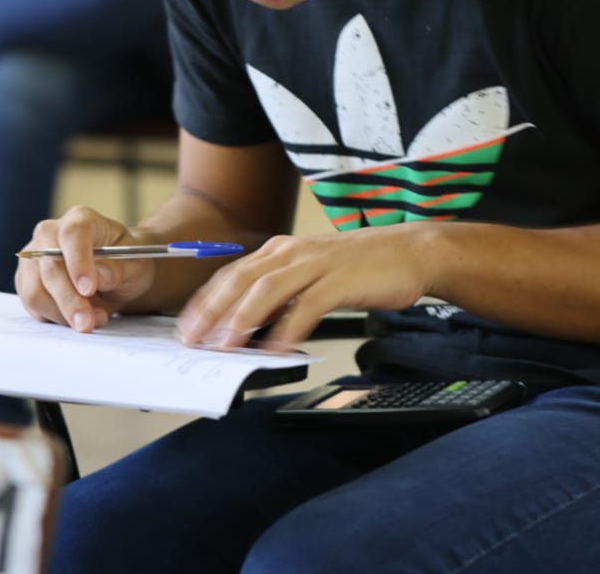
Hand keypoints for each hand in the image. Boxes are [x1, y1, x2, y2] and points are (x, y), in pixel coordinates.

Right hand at [15, 206, 157, 332]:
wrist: (117, 272)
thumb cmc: (126, 263)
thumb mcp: (135, 265)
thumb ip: (119, 270)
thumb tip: (100, 277)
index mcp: (81, 219)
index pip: (72, 234)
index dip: (78, 262)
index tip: (89, 289)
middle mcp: (50, 233)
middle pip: (49, 267)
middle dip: (69, 300)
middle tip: (87, 323)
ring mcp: (34, 257)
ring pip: (35, 292)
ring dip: (63, 314)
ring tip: (91, 319)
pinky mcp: (25, 281)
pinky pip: (32, 306)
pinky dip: (56, 318)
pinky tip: (78, 317)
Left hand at [178, 228, 432, 350]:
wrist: (412, 252)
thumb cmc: (362, 267)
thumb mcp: (313, 272)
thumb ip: (283, 292)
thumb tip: (251, 325)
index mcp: (281, 249)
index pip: (231, 274)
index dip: (205, 302)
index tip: (187, 327)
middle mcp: (292, 251)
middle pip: (239, 280)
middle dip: (211, 312)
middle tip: (193, 341)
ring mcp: (316, 264)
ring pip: (266, 291)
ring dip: (241, 321)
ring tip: (226, 347)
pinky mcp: (339, 281)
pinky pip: (306, 308)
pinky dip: (287, 331)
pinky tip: (276, 351)